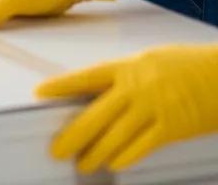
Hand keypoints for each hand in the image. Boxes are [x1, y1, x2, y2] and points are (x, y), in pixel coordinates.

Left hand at [36, 43, 217, 173]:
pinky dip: (126, 156)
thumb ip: (125, 76)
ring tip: (82, 163)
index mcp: (127, 67)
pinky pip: (142, 146)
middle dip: (74, 134)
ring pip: (115, 135)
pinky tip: (113, 164)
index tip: (39, 92)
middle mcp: (135, 87)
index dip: (61, 85)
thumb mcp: (149, 62)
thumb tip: (101, 93)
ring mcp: (153, 108)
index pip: (86, 76)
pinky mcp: (172, 128)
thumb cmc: (186, 65)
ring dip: (96, 152)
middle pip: (95, 114)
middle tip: (56, 150)